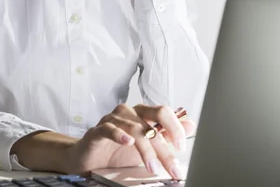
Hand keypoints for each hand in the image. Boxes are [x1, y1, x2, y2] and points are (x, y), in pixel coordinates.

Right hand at [66, 104, 194, 179]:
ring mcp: (112, 119)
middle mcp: (129, 112)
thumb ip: (167, 134)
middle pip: (153, 116)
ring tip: (152, 167)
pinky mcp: (97, 130)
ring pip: (134, 127)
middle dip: (165, 142)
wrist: (89, 160)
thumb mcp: (147, 145)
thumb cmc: (117, 151)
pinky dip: (119, 134)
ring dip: (146, 149)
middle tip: (172, 164)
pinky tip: (127, 142)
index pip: (164, 112)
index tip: (182, 147)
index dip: (175, 128)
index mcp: (142, 113)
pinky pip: (109, 128)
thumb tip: (191, 124)